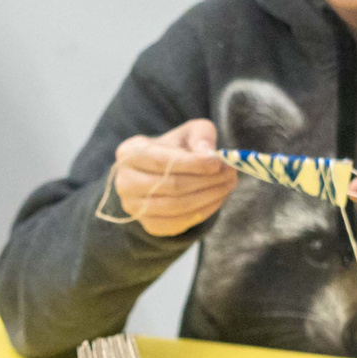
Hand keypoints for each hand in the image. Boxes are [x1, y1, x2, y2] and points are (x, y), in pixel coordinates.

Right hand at [110, 120, 235, 236]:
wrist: (163, 173)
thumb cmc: (177, 149)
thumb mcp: (190, 132)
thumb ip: (201, 136)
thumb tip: (207, 154)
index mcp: (129, 153)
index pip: (161, 160)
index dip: (192, 163)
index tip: (218, 162)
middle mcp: (124, 181)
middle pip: (170, 185)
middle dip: (206, 181)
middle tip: (231, 174)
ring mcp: (133, 207)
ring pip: (176, 207)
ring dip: (208, 198)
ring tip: (228, 185)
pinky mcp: (148, 225)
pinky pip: (177, 224)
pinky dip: (202, 213)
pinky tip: (217, 200)